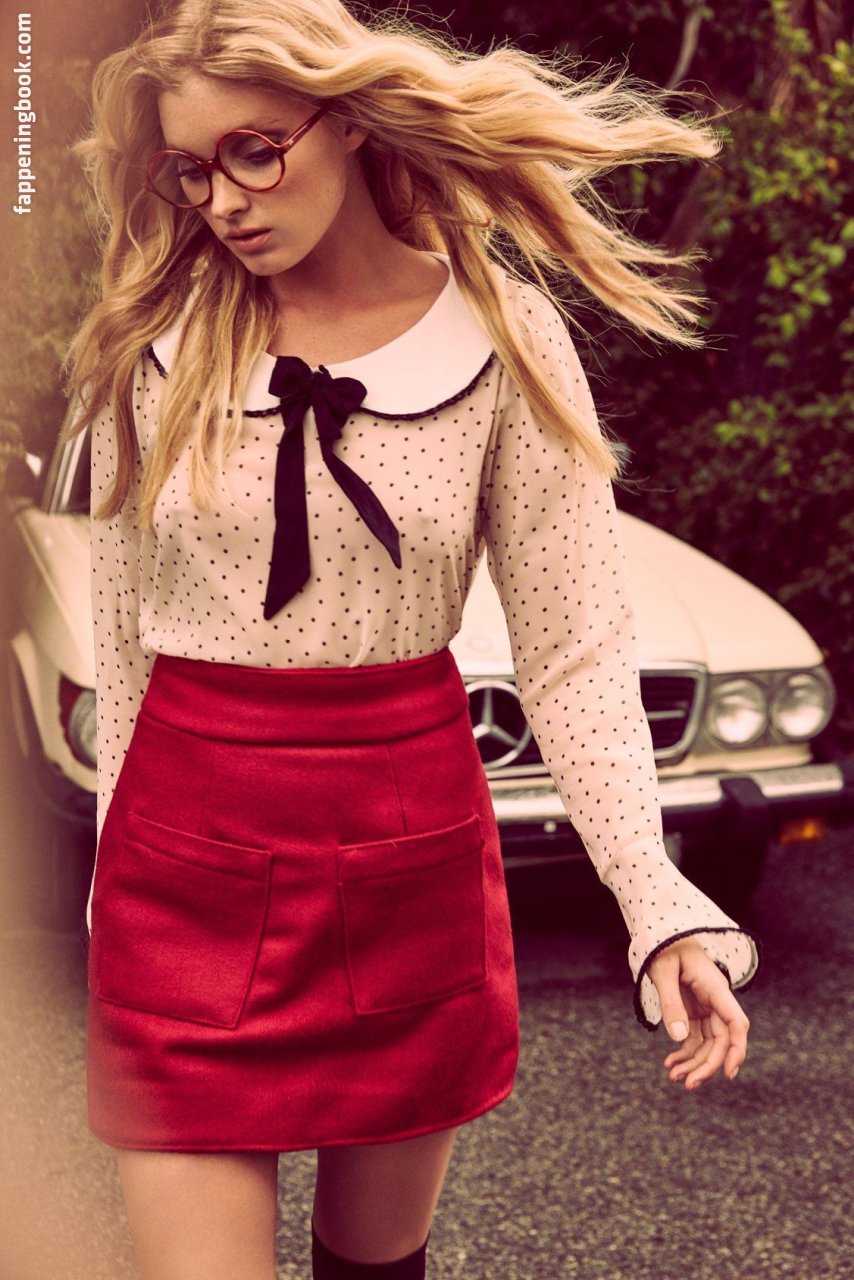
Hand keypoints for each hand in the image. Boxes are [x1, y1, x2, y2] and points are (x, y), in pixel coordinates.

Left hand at [647, 937, 749, 1091]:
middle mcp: (716, 1001)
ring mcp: (706, 1008)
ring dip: (693, 1064)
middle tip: (687, 1085)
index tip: (729, 1074)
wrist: (663, 936)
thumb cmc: (664, 947)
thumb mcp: (662, 970)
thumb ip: (671, 1002)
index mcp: (715, 988)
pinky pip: (694, 1039)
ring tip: (673, 1078)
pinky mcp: (695, 1012)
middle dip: (707, 1066)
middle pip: (721, 1041)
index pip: (736, 1023)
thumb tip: (678, 1037)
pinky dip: (684, 1053)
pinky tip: (670, 1064)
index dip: (737, 1049)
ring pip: (708, 1044)